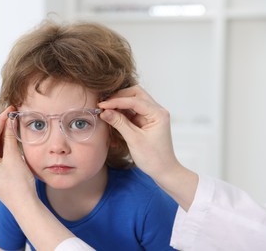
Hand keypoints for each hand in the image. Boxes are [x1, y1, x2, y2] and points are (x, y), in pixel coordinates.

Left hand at [0, 106, 36, 206]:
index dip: (1, 121)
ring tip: (14, 122)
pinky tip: (13, 137)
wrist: (25, 204)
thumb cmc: (19, 185)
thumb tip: (9, 122)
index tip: (9, 110)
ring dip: (5, 136)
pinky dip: (6, 145)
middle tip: (12, 113)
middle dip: (3, 127)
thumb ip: (10, 138)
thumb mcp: (14, 158)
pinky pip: (0, 154)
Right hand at [98, 85, 197, 209]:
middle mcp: (156, 111)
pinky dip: (122, 112)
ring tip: (106, 110)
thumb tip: (104, 112)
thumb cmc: (153, 158)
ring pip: (134, 101)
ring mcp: (151, 115)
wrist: (164, 171)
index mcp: (158, 113)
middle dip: (119, 97)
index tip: (102, 104)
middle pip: (136, 94)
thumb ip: (119, 123)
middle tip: (105, 104)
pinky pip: (132, 111)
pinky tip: (112, 116)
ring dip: (120, 104)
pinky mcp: (146, 121)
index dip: (116, 101)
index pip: (134, 100)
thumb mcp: (134, 140)